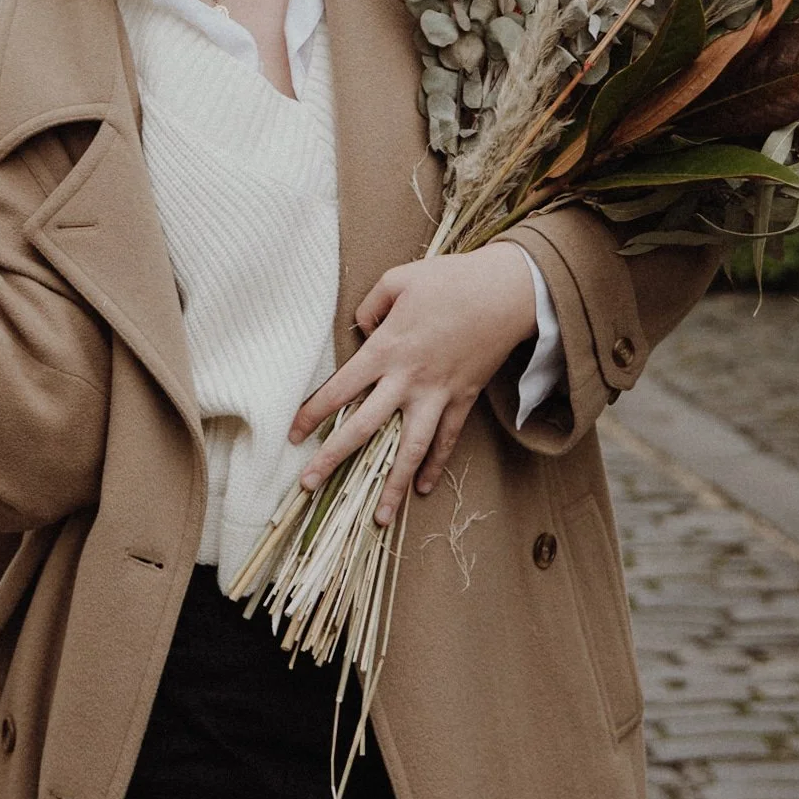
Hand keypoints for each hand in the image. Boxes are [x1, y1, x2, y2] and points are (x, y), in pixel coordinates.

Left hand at [288, 241, 536, 524]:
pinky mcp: (463, 399)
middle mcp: (407, 380)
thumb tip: (361, 328)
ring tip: (379, 519)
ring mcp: (437, 394)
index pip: (340, 389)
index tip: (292, 435)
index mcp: (386, 350)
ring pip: (410, 449)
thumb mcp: (399, 279)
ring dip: (392, 485)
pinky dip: (436, 465)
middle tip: (308, 484)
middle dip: (333, 458)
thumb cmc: (450, 280)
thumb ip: (370, 305)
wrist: (506, 292)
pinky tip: (424, 488)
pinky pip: (447, 440)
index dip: (313, 413)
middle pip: (364, 428)